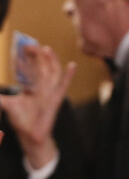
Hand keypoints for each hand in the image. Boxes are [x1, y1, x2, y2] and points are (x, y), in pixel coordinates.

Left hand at [0, 44, 75, 168]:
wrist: (30, 134)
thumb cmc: (21, 120)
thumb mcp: (7, 104)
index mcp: (30, 86)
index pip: (29, 67)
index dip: (27, 57)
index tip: (22, 46)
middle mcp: (41, 87)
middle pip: (41, 66)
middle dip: (37, 55)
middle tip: (31, 45)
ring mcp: (50, 92)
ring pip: (52, 72)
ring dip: (51, 61)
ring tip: (46, 49)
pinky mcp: (56, 99)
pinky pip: (64, 85)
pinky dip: (69, 76)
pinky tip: (72, 65)